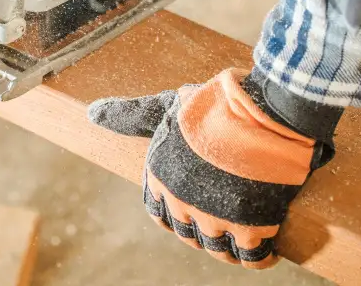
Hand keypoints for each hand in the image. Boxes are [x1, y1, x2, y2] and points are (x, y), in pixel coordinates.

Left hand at [87, 68, 337, 268]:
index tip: (194, 204)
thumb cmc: (215, 103)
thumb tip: (92, 113)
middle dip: (203, 227)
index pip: (157, 212)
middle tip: (225, 217)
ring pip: (217, 249)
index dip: (174, 211)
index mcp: (158, 177)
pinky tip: (267, 250)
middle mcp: (180, 203)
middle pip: (188, 233)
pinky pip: (250, 257)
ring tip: (246, 235)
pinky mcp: (250, 227)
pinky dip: (259, 258)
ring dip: (229, 246)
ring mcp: (214, 218)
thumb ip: (132, 115)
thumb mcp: (167, 105)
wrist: (263, 107)